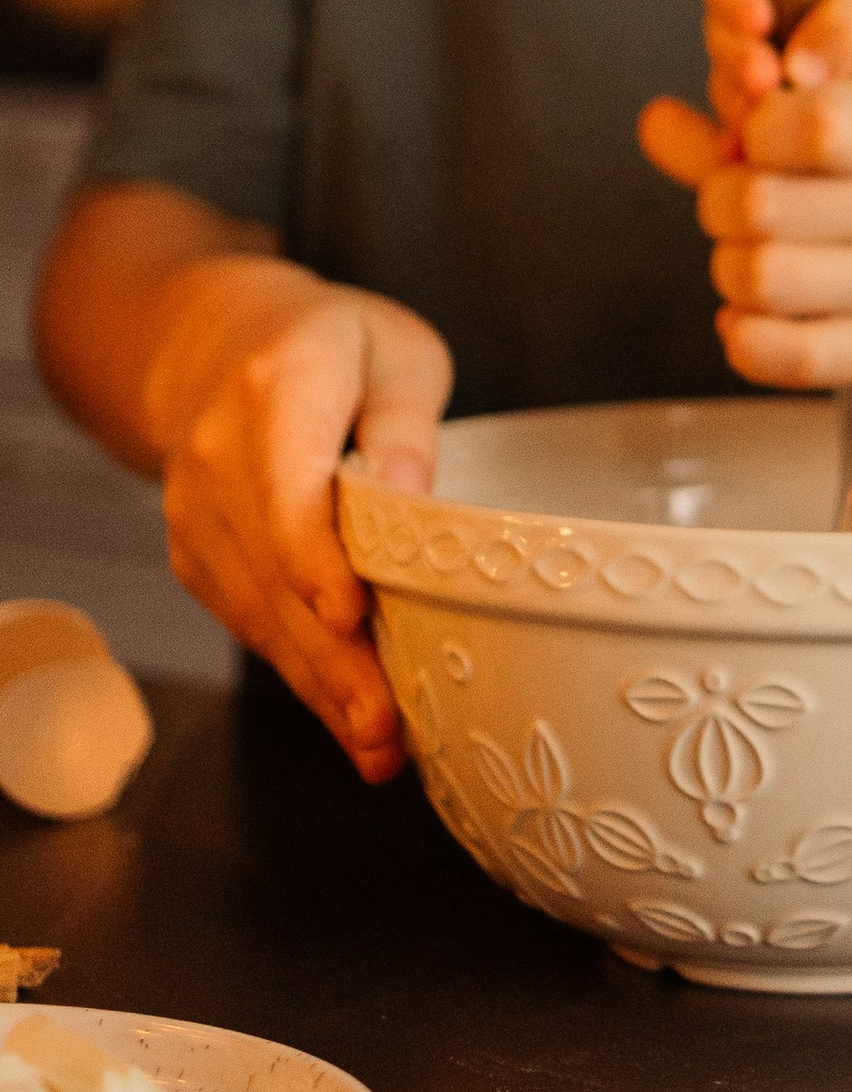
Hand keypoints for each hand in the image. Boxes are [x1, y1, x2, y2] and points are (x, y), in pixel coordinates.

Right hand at [142, 258, 450, 781]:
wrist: (216, 345)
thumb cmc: (334, 345)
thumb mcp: (393, 352)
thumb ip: (405, 423)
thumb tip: (415, 501)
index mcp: (278, 387)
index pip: (286, 484)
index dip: (314, 556)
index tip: (352, 614)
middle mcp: (219, 456)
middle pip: (273, 570)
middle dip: (331, 658)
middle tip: (388, 726)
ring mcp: (196, 512)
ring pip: (257, 613)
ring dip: (318, 686)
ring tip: (381, 747)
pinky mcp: (195, 557)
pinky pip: (248, 622)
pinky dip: (299, 673)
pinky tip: (348, 720)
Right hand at [637, 0, 851, 189]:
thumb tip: (793, 69)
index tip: (759, 20)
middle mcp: (767, 6)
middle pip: (718, 28)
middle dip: (736, 58)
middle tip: (768, 85)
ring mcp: (772, 64)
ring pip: (730, 86)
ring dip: (746, 106)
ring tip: (782, 123)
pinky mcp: (784, 117)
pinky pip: (752, 131)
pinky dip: (760, 146)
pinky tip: (779, 165)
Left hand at [640, 71, 851, 392]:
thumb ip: (762, 126)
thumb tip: (653, 121)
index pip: (816, 120)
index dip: (755, 127)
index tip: (755, 138)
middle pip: (764, 202)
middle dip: (721, 200)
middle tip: (735, 204)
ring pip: (761, 278)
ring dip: (729, 268)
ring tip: (748, 258)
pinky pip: (790, 357)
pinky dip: (746, 339)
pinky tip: (754, 319)